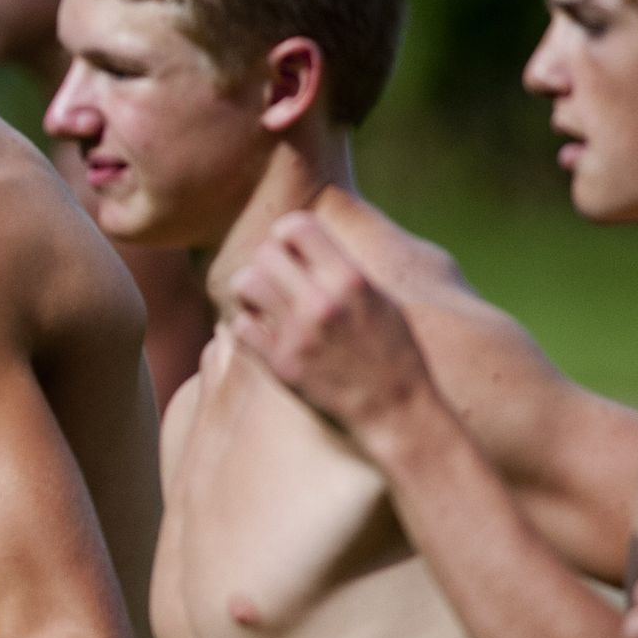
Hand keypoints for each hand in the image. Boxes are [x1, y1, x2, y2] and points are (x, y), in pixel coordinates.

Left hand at [229, 212, 430, 437]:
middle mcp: (323, 301)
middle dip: (266, 262)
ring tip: (262, 303)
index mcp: (351, 279)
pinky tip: (262, 334)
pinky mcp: (282, 365)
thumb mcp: (381, 300)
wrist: (397, 410)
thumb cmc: (393, 353)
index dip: (286, 234)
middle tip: (275, 280)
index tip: (290, 251)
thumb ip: (344, 271)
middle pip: (265, 252)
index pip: (297, 226)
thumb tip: (310, 243)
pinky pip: (240, 327)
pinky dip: (246, 326)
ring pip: (245, 284)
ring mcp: (299, 333)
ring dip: (249, 291)